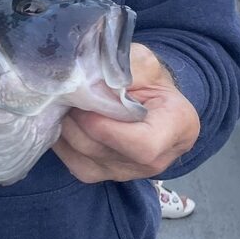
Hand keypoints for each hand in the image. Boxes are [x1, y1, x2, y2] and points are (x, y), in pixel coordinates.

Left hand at [54, 45, 198, 182]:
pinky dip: (63, 142)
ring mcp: (128, 172)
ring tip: (65, 104)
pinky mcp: (104, 175)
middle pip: (104, 150)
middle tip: (67, 94)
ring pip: (84, 157)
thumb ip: (127, 68)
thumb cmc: (151, 81)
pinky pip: (74, 163)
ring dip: (67, 128)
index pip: (142, 145)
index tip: (87, 103)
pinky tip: (65, 120)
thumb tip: (96, 79)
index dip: (107, 128)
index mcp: (176, 128)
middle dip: (78, 121)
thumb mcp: (146, 63)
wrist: (151, 103)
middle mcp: (156, 160)